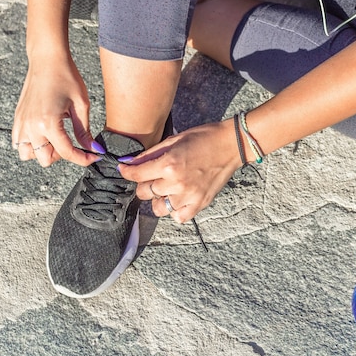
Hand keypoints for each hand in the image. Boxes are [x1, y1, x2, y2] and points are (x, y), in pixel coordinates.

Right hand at [12, 53, 102, 166]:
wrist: (47, 59)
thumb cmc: (66, 77)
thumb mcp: (81, 105)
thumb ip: (84, 131)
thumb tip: (93, 149)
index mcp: (48, 123)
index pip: (66, 153)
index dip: (83, 159)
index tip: (93, 157)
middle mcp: (31, 126)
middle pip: (45, 159)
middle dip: (61, 155)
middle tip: (72, 142)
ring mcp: (22, 122)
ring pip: (28, 154)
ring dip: (43, 151)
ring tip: (56, 138)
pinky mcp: (18, 117)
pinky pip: (18, 142)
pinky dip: (30, 144)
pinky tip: (44, 134)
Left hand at [118, 120, 241, 222]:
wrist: (230, 145)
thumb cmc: (203, 138)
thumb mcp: (174, 140)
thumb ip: (150, 154)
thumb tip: (129, 162)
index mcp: (168, 164)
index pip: (136, 175)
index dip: (127, 171)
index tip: (124, 170)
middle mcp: (176, 183)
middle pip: (144, 192)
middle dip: (144, 183)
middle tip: (152, 176)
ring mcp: (188, 196)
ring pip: (158, 208)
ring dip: (158, 198)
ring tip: (166, 189)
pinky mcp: (199, 204)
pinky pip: (178, 217)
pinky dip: (175, 210)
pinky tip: (178, 199)